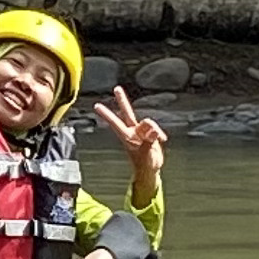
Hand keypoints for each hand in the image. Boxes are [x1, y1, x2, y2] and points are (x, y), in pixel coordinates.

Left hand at [89, 86, 167, 202]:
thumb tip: (153, 131)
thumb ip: (150, 141)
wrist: (150, 170)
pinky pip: (156, 128)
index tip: (96, 105)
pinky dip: (159, 133)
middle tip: (117, 89)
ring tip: (157, 141)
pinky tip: (161, 140)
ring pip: (148, 122)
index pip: (115, 122)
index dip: (106, 114)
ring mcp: (141, 131)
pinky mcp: (150, 133)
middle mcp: (133, 131)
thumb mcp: (147, 154)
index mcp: (127, 137)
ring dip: (154, 130)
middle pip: (127, 112)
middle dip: (122, 100)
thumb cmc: (145, 164)